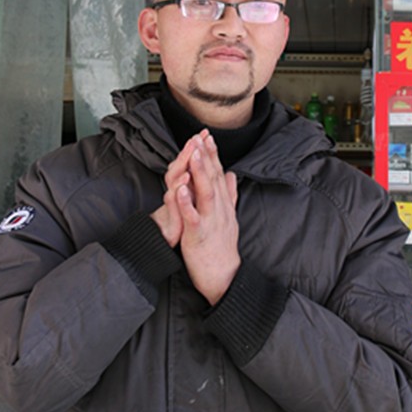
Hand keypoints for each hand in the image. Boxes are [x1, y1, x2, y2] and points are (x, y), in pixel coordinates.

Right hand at [150, 131, 207, 247]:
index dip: (199, 149)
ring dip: (182, 168)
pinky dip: (178, 197)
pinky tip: (181, 188)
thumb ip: (205, 184)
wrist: (174, 246)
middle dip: (189, 152)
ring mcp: (172, 206)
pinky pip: (173, 207)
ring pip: (174, 183)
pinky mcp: (171, 221)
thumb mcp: (198, 202)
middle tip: (196, 137)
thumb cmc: (186, 223)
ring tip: (190, 156)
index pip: (191, 164)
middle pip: (180, 168)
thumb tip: (219, 170)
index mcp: (186, 188)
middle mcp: (176, 193)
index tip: (207, 134)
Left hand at [176, 132, 240, 305]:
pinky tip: (180, 190)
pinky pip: (193, 217)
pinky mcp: (199, 235)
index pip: (218, 174)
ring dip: (200, 172)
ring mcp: (211, 221)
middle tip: (201, 135)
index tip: (207, 136)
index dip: (213, 154)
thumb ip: (229, 194)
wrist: (224, 275)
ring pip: (206, 192)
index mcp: (224, 204)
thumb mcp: (229, 217)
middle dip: (207, 156)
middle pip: (213, 177)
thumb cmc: (222, 246)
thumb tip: (231, 174)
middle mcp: (220, 209)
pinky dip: (187, 202)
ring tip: (195, 154)